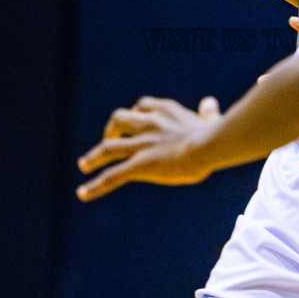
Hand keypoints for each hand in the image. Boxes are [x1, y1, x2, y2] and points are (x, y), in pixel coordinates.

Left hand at [76, 95, 222, 200]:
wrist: (210, 145)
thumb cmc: (216, 135)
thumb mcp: (211, 120)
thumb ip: (208, 113)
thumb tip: (210, 103)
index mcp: (166, 111)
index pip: (143, 105)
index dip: (136, 112)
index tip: (135, 119)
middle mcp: (149, 124)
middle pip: (120, 119)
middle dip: (112, 129)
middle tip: (108, 138)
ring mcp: (142, 144)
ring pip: (110, 148)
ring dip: (95, 156)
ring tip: (84, 164)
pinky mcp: (139, 165)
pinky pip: (113, 176)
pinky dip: (96, 185)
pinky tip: (82, 193)